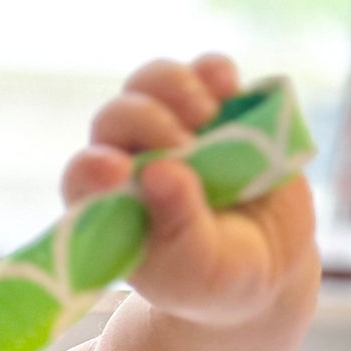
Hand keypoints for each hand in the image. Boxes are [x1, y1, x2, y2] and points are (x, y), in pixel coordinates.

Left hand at [59, 53, 318, 328]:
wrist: (267, 263)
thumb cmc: (215, 279)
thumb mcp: (200, 271)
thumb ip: (180, 231)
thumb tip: (161, 172)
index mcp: (111, 205)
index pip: (83, 175)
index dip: (93, 166)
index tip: (119, 171)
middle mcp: (132, 159)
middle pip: (117, 117)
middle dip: (147, 122)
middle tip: (185, 150)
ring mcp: (174, 128)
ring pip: (153, 81)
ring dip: (176, 88)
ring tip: (207, 118)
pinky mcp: (218, 109)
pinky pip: (207, 71)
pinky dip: (215, 71)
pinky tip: (230, 88)